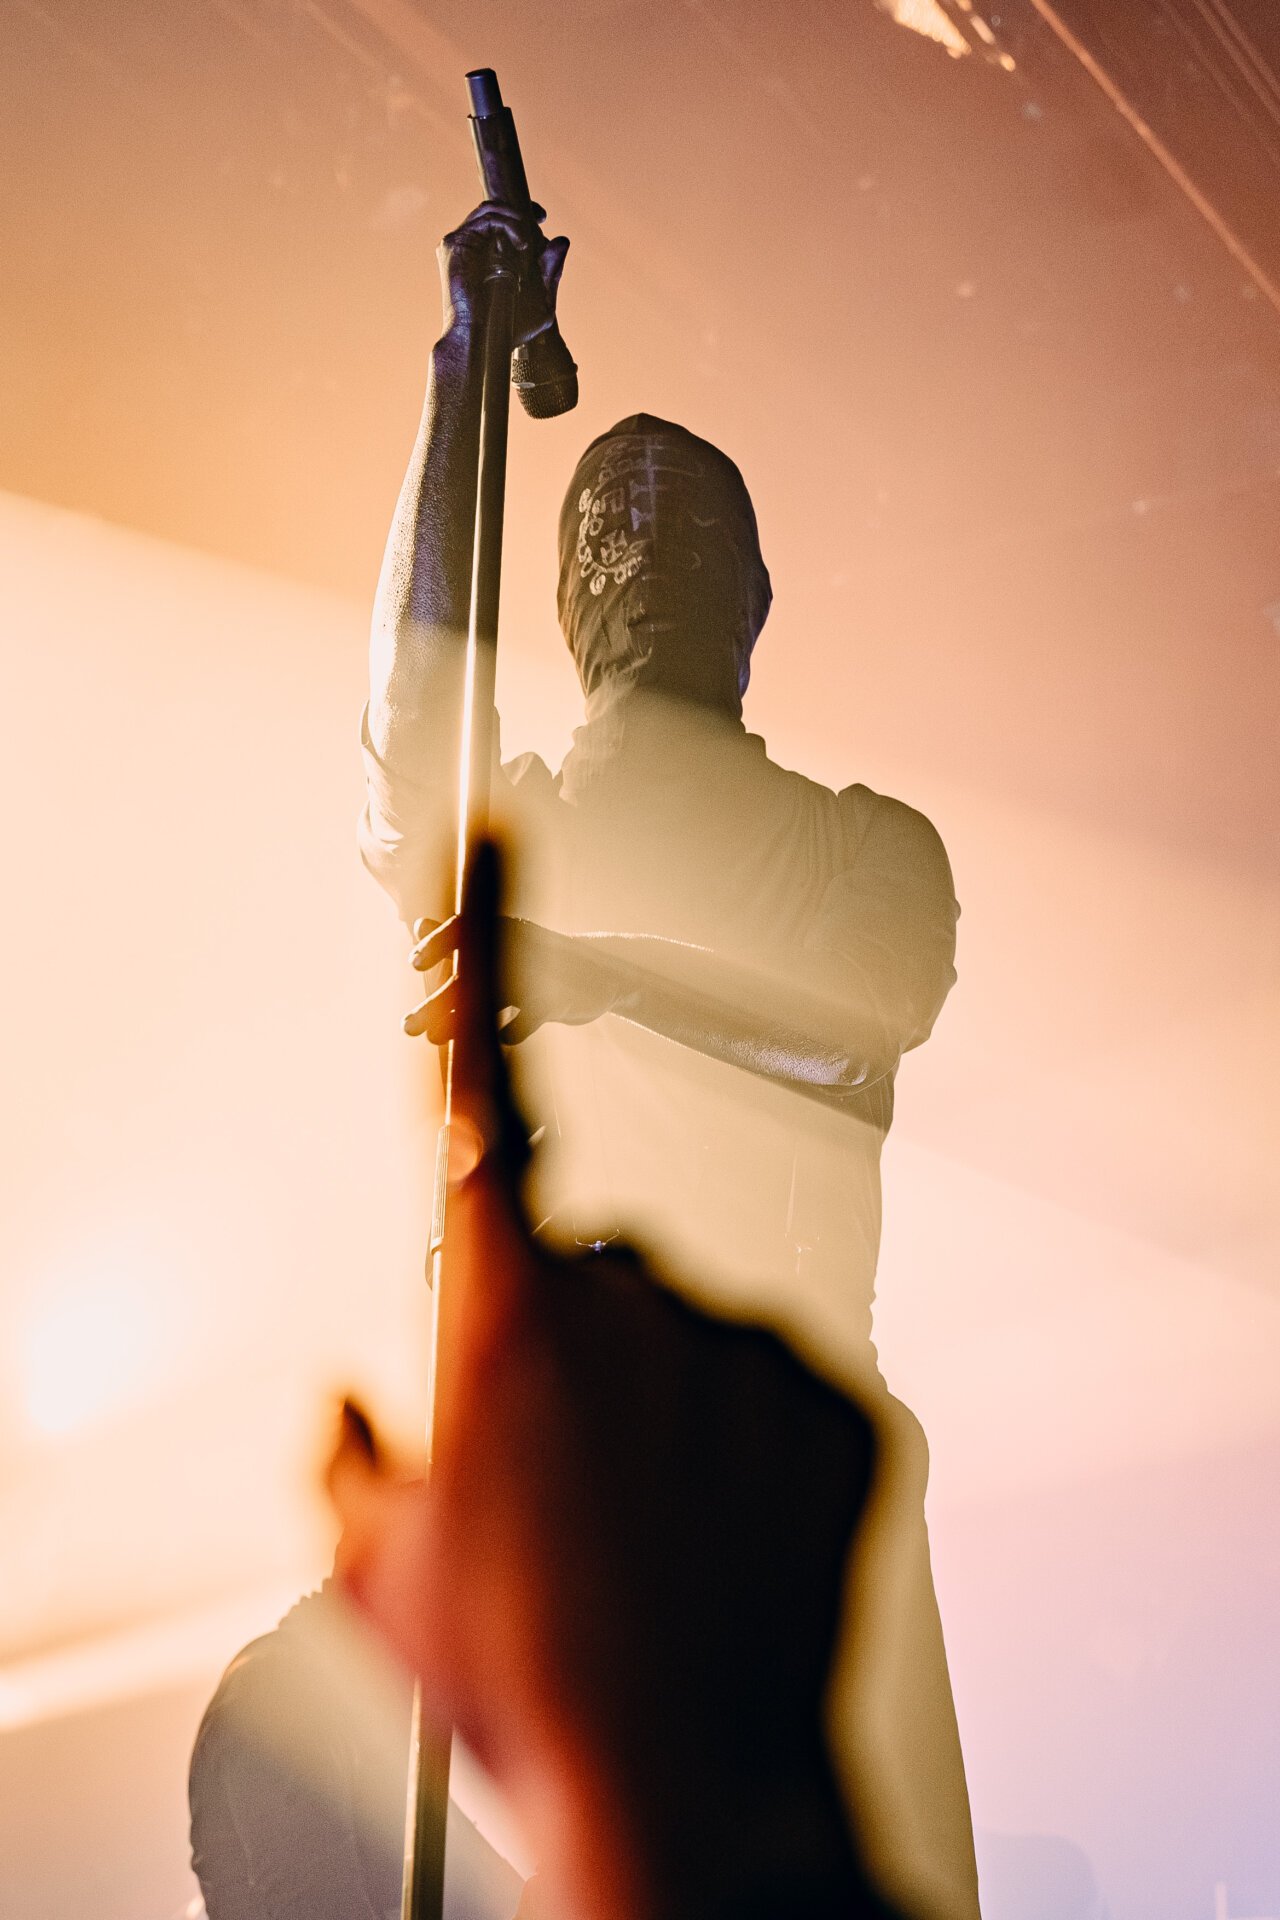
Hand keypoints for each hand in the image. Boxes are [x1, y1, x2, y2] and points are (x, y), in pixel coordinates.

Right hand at [330, 841, 887, 1919]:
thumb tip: (347, 1417)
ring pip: (687, 1334)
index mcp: (509, 1304)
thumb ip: (351, 1461)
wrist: (684, 1786)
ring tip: (644, 1532)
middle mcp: (636, 1295)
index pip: (481, 1082)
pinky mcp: (844, 1402)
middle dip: (570, 1348)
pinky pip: (776, 1389)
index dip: (483, 939)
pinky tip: (718, 1536)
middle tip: (565, 1482)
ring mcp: (750, 1343)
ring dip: (660, 1408)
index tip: (491, 831)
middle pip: (589, 1269)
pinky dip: (747, 1446)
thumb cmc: (535, 1675)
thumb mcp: (383, 1571)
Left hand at [403, 912, 616, 1042]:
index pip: (463, 932)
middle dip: (434, 1003)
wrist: (603, 973)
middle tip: (407, 1027)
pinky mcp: (556, 1003)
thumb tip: (420, 923)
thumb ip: (462, 938)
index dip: (437, 945)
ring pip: (490, 1000)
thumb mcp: (506, 943)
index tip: (414, 964)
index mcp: (502, 930)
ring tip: (432, 1038)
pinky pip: (526, 1019)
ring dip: (458, 1022)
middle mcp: (517, 949)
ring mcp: (537, 976)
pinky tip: (498, 1039)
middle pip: (468, 977)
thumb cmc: (542, 960)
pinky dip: (510, 1030)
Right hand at [438, 201, 568, 345]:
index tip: (541, 217)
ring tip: (528, 241)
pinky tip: (521, 244)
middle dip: (521, 211)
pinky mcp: (456, 244)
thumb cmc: (511, 329)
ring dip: (515, 217)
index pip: (502, 219)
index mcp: (487, 256)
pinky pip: (485, 219)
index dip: (523, 212)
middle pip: (495, 209)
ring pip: (490, 209)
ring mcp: (463, 243)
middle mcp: (473, 247)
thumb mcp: (541, 300)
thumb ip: (551, 271)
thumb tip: (562, 240)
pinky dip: (507, 223)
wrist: (485, 340)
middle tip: (539, 221)